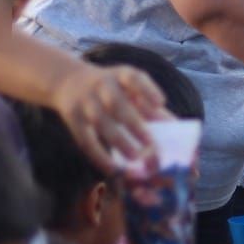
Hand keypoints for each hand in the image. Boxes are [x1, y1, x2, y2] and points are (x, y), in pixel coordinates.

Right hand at [52, 64, 170, 172]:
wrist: (69, 80)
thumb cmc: (111, 88)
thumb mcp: (128, 89)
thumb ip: (149, 105)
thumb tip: (174, 126)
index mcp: (120, 75)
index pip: (134, 77)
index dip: (148, 89)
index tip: (161, 102)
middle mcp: (102, 84)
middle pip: (116, 103)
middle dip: (134, 123)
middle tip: (150, 144)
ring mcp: (85, 100)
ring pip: (100, 121)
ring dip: (118, 140)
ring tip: (134, 157)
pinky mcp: (72, 117)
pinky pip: (85, 139)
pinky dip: (99, 155)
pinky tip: (112, 168)